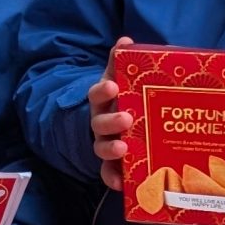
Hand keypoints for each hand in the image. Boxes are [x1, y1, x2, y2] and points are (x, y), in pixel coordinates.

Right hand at [87, 36, 136, 190]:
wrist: (113, 123)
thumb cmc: (122, 99)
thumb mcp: (120, 78)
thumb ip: (121, 62)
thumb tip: (125, 40)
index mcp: (103, 101)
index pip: (97, 93)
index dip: (103, 90)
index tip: (113, 86)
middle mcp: (99, 123)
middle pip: (99, 123)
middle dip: (111, 121)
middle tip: (127, 119)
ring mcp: (104, 144)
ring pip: (102, 148)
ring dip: (111, 149)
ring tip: (125, 149)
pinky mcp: (110, 164)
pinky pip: (107, 174)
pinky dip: (112, 179)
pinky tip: (122, 184)